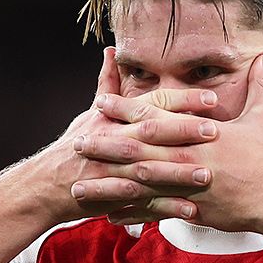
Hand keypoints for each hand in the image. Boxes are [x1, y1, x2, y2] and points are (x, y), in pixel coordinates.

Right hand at [24, 47, 215, 222]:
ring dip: (178, 173)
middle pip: (152, 132)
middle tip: (215, 131)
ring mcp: (114, 170)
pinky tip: (191, 211)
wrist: (46, 184)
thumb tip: (111, 52)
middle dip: (183, 131)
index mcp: (115, 118)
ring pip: (150, 170)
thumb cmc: (75, 146)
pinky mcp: (115, 197)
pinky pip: (144, 204)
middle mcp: (115, 141)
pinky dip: (166, 208)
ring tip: (207, 175)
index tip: (212, 98)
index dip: (181, 100)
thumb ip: (106, 83)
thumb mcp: (90, 113)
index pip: (152, 104)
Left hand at [72, 53, 262, 231]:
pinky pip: (152, 212)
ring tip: (80, 183)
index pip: (152, 115)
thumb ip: (260, 87)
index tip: (100, 101)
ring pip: (136, 183)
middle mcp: (184, 157)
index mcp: (196, 132)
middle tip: (77, 140)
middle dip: (104, 143)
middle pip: (135, 148)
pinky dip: (130, 214)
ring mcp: (183, 185)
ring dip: (107, 182)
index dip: (124, 107)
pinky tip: (109, 216)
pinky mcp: (189, 209)